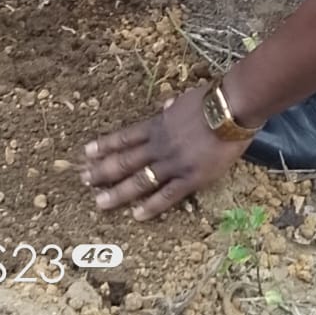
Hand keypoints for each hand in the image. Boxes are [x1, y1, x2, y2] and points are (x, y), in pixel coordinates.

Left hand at [81, 87, 251, 219]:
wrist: (230, 110)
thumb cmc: (211, 100)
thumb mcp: (185, 100)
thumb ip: (173, 108)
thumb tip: (165, 106)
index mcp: (158, 125)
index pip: (125, 137)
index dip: (105, 145)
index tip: (87, 153)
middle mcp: (159, 145)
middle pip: (125, 160)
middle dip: (103, 171)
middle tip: (84, 180)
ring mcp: (173, 163)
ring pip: (140, 180)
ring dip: (118, 192)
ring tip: (100, 202)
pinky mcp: (190, 178)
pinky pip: (167, 195)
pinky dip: (151, 206)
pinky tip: (136, 214)